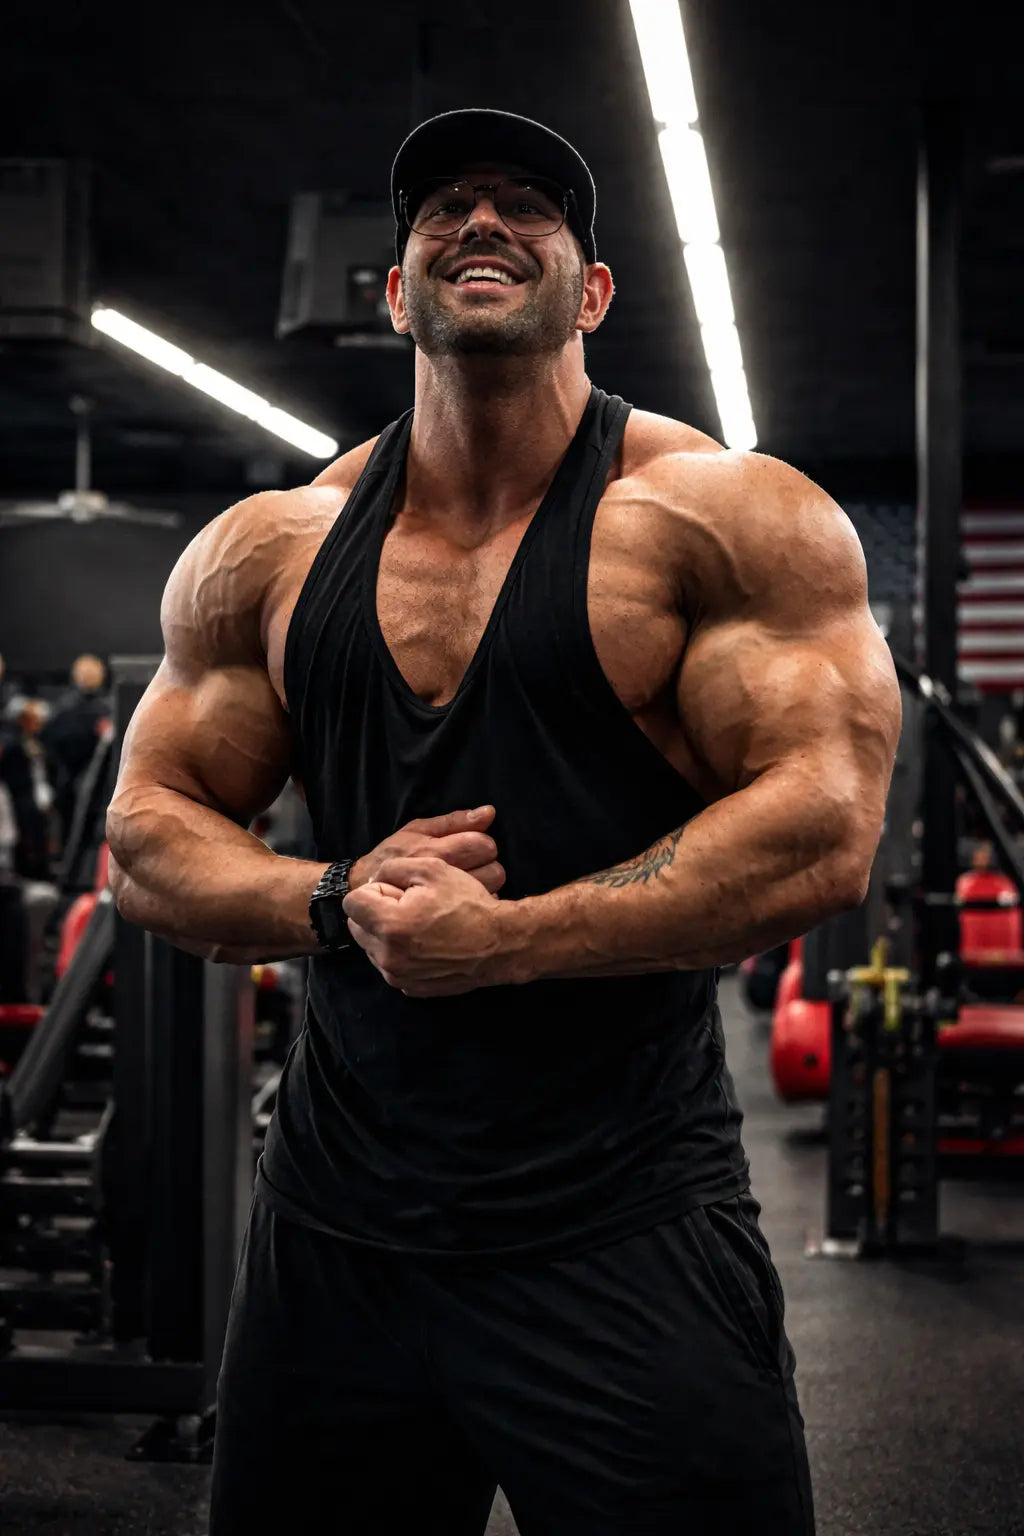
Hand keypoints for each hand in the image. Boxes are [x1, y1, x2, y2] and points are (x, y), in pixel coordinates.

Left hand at [343, 855, 508, 996]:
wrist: (500, 944)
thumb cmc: (468, 905)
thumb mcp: (432, 869)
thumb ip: (391, 868)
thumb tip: (373, 880)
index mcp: (390, 926)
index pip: (352, 903)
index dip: (375, 889)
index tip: (400, 890)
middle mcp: (388, 957)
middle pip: (358, 926)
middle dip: (377, 912)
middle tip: (410, 906)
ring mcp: (398, 976)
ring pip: (372, 947)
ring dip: (387, 933)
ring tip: (421, 925)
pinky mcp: (410, 987)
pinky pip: (390, 965)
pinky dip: (400, 953)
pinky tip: (427, 943)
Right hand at [349, 807, 504, 895]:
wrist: (364, 890)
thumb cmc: (392, 856)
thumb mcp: (416, 830)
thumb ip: (454, 821)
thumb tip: (489, 812)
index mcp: (439, 852)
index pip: (484, 845)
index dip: (482, 844)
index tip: (472, 846)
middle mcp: (446, 878)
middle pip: (494, 871)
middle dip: (486, 865)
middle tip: (471, 864)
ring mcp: (448, 902)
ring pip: (490, 891)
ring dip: (485, 884)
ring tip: (466, 881)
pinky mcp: (447, 918)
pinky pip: (479, 909)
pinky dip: (476, 902)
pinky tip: (461, 898)